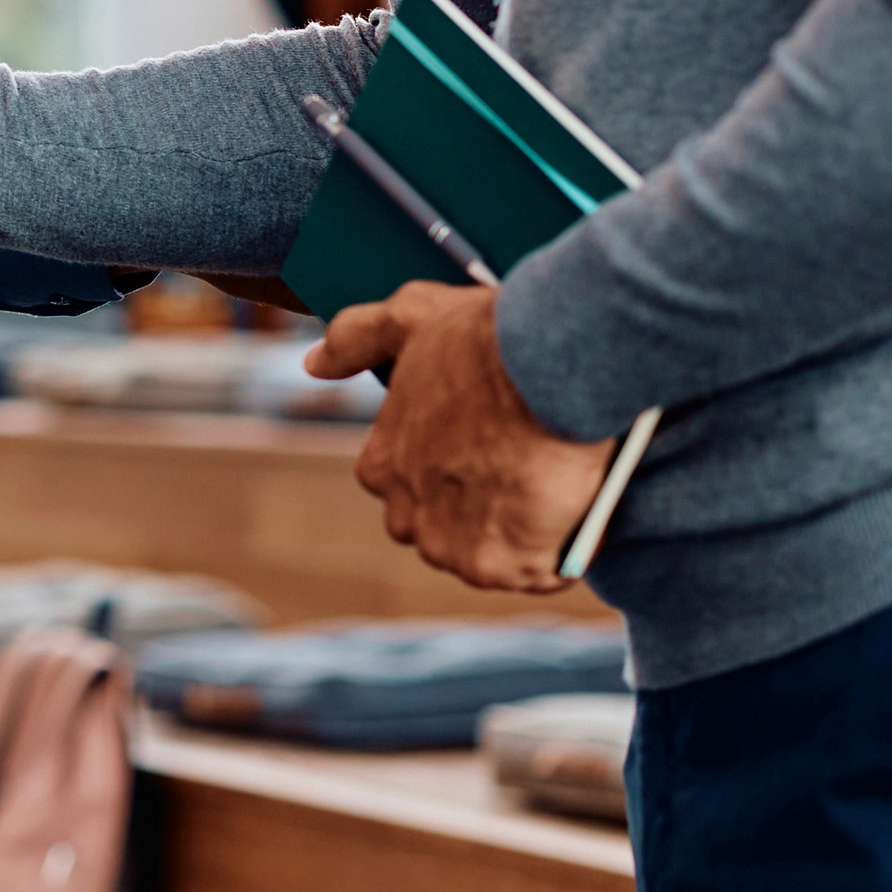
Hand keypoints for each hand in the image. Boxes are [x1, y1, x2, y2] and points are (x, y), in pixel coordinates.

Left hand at [306, 282, 614, 592]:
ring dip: (524, 537)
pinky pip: (542, 574)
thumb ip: (355, 339)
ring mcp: (455, 548)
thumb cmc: (484, 338)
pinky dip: (563, 553)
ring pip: (493, 558)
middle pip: (446, 533)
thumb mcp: (409, 317)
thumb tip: (314, 363)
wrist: (549, 366)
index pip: (409, 491)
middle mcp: (408, 517)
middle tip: (526, 470)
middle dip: (482, 514)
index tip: (489, 448)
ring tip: (556, 488)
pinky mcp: (506, 568)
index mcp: (382, 467)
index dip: (456, 473)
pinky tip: (577, 511)